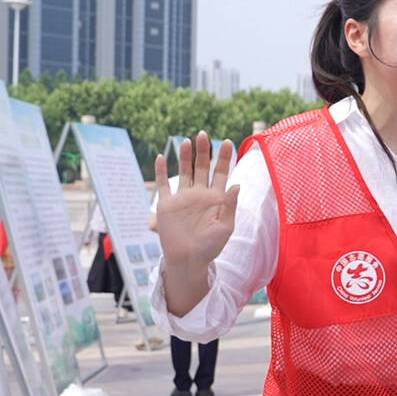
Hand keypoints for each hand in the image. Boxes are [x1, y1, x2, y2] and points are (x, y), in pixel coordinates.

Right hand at [154, 132, 237, 271]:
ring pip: (184, 172)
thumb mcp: (225, 227)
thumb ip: (230, 206)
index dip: (224, 158)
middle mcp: (199, 194)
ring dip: (184, 157)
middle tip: (204, 135)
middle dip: (204, 151)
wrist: (189, 260)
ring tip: (186, 141)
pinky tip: (160, 157)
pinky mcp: (167, 205)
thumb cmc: (210, 247)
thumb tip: (236, 184)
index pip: (221, 173)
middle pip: (202, 167)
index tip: (228, 142)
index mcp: (216, 198)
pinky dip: (160, 172)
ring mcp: (183, 198)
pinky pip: (163, 185)